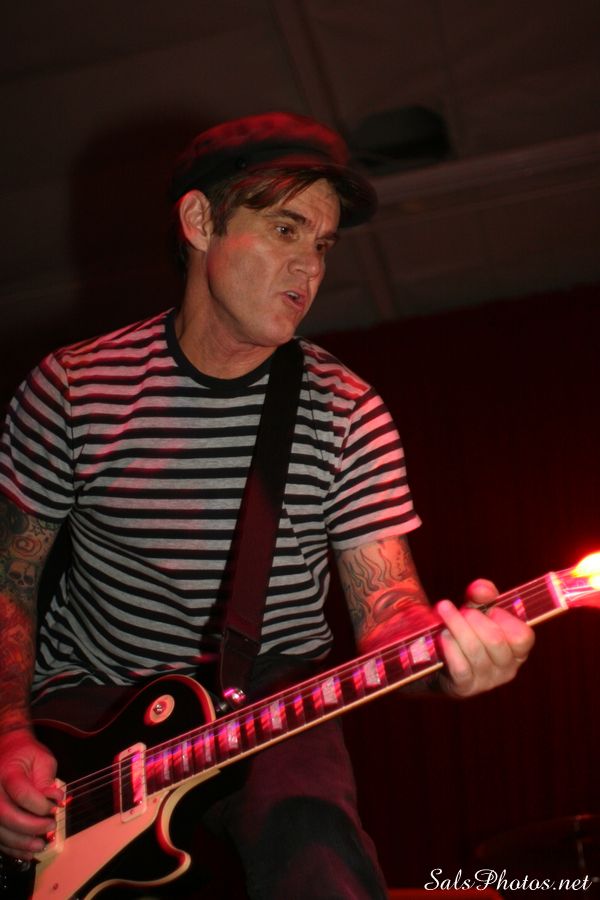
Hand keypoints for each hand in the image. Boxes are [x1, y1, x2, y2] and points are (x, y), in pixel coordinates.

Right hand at [0, 727, 62, 858]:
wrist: (7, 752)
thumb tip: (56, 798)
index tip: (55, 808)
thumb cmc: (27, 756)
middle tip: (51, 826)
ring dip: (21, 842)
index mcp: (7, 772)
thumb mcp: (42, 759)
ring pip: (0, 830)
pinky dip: (12, 848)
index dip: (40, 805)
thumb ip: (47, 779)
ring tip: (41, 845)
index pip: (22, 793)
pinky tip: (28, 851)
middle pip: (6, 815)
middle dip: (31, 826)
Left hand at [435, 578, 534, 697]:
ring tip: (444, 612)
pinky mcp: (466, 688)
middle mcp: (507, 669)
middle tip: (462, 609)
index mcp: (518, 651)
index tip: (490, 609)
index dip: (505, 618)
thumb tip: (482, 590)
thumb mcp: (478, 609)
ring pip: (474, 650)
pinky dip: (449, 647)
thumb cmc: (468, 630)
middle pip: (495, 640)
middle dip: (474, 618)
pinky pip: (460, 667)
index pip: (523, 636)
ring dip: (456, 626)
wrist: (442, 661)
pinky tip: (442, 634)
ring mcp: (487, 681)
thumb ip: (483, 594)